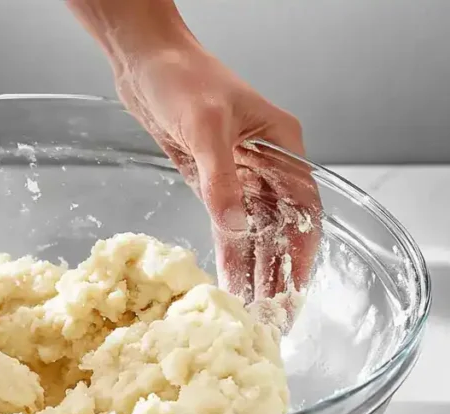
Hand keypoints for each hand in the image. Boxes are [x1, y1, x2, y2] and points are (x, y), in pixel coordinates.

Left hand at [115, 46, 321, 302]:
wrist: (144, 63)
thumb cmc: (183, 77)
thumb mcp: (206, 126)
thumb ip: (221, 179)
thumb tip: (236, 225)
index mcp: (282, 143)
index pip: (304, 207)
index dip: (303, 250)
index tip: (297, 287)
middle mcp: (267, 163)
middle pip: (281, 227)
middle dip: (279, 271)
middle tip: (275, 314)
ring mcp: (239, 175)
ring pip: (254, 232)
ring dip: (255, 269)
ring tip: (254, 310)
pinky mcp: (211, 183)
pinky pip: (225, 225)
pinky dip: (228, 253)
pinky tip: (229, 282)